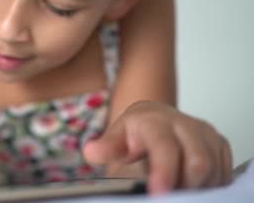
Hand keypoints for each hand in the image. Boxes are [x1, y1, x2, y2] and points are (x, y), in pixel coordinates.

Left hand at [83, 101, 231, 194]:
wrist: (153, 119)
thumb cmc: (134, 133)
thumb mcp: (115, 138)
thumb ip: (106, 147)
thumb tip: (91, 151)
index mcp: (154, 121)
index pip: (164, 147)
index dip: (164, 172)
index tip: (159, 193)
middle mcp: (184, 123)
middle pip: (197, 162)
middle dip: (184, 185)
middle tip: (165, 193)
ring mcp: (204, 132)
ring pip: (212, 171)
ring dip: (196, 186)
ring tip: (174, 187)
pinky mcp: (218, 143)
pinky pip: (222, 172)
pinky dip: (208, 184)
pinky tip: (190, 184)